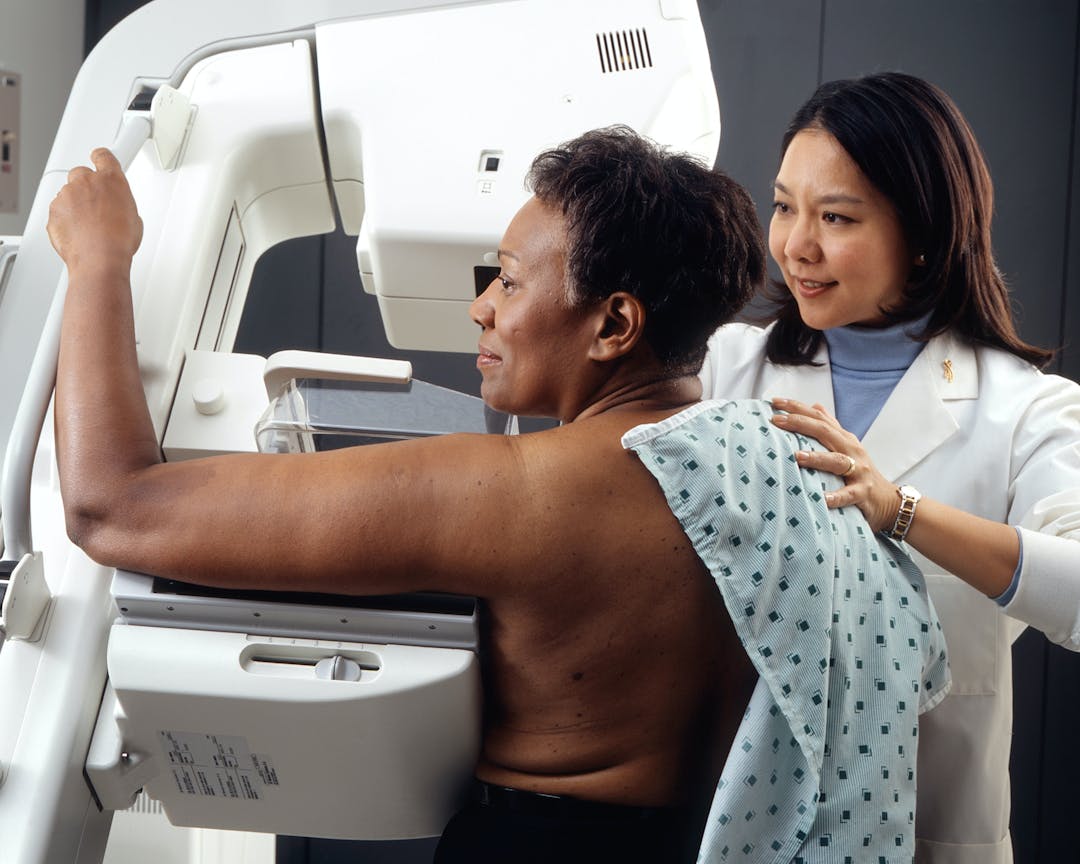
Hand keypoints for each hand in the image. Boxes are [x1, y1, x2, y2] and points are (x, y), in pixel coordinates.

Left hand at [47, 148, 142, 271]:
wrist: (98, 259)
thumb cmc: (118, 241)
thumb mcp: (134, 218)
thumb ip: (122, 203)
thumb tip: (118, 209)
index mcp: (111, 180)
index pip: (103, 156)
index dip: (101, 158)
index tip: (100, 159)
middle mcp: (86, 182)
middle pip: (81, 174)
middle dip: (86, 186)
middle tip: (97, 205)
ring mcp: (67, 195)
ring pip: (68, 194)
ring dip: (76, 205)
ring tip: (90, 226)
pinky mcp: (54, 209)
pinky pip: (59, 210)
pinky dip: (66, 219)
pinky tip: (79, 233)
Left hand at [770, 397, 897, 531]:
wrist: (887, 500)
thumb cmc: (860, 472)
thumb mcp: (846, 446)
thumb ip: (831, 427)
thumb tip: (815, 405)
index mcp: (844, 438)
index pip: (819, 417)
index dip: (797, 408)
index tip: (774, 401)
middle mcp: (851, 450)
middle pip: (825, 432)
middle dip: (800, 424)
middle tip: (776, 420)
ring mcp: (859, 471)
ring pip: (838, 461)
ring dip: (818, 458)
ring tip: (798, 456)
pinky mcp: (863, 492)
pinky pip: (849, 494)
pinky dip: (836, 496)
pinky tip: (823, 499)